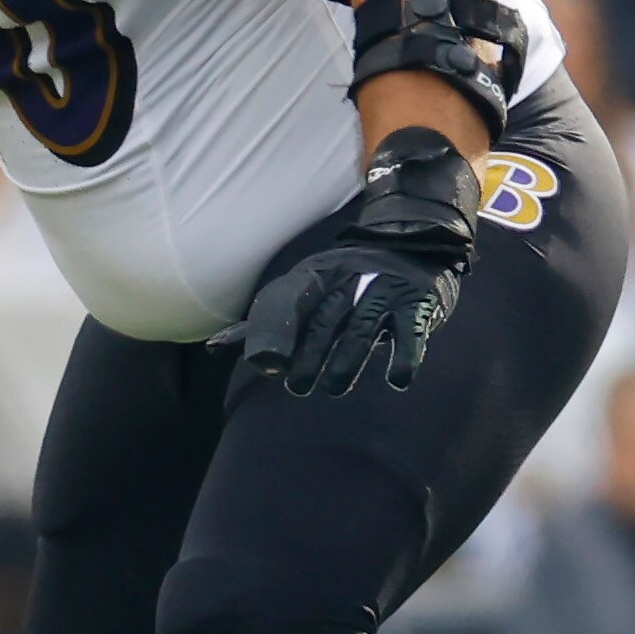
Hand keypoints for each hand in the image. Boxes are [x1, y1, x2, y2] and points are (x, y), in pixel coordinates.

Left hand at [237, 127, 476, 393]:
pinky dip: (405, 357)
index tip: (268, 366)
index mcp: (319, 274)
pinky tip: (396, 381)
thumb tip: (215, 348)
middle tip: (298, 387)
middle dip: (311, 354)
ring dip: (347, 361)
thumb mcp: (307, 289)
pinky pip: (411, 332)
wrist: (415, 245)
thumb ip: (267, 320)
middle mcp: (351, 277)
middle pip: (327, 317)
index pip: (292, 298)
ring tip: (334, 388)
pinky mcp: (419, 303)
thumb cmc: (350, 281)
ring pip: (363, 327)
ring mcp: (387, 289)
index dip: (279, 331)